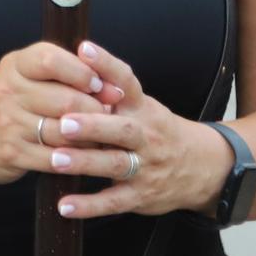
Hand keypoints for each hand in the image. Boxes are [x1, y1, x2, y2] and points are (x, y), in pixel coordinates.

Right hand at [0, 43, 124, 186]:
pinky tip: (85, 153)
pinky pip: (56, 157)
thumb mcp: (27, 74)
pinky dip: (76, 157)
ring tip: (100, 133)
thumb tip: (113, 85)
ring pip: (65, 131)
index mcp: (15, 65)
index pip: (51, 60)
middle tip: (108, 113)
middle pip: (66, 100)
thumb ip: (65, 71)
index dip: (82, 71)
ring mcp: (8, 123)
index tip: (99, 83)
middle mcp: (8, 91)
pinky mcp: (13, 153)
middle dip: (95, 108)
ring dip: (90, 135)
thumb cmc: (14, 100)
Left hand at [47, 41, 232, 219]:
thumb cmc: (156, 129)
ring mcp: (145, 167)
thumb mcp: (141, 105)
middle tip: (65, 122)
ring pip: (116, 165)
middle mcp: (146, 136)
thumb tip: (76, 57)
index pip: (126, 81)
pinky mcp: (140, 196)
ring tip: (56, 160)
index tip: (83, 49)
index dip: (106, 64)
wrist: (199, 167)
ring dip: (85, 163)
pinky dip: (89, 206)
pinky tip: (64, 206)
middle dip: (93, 125)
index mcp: (143, 108)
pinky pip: (113, 202)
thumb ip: (111, 88)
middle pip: (122, 129)